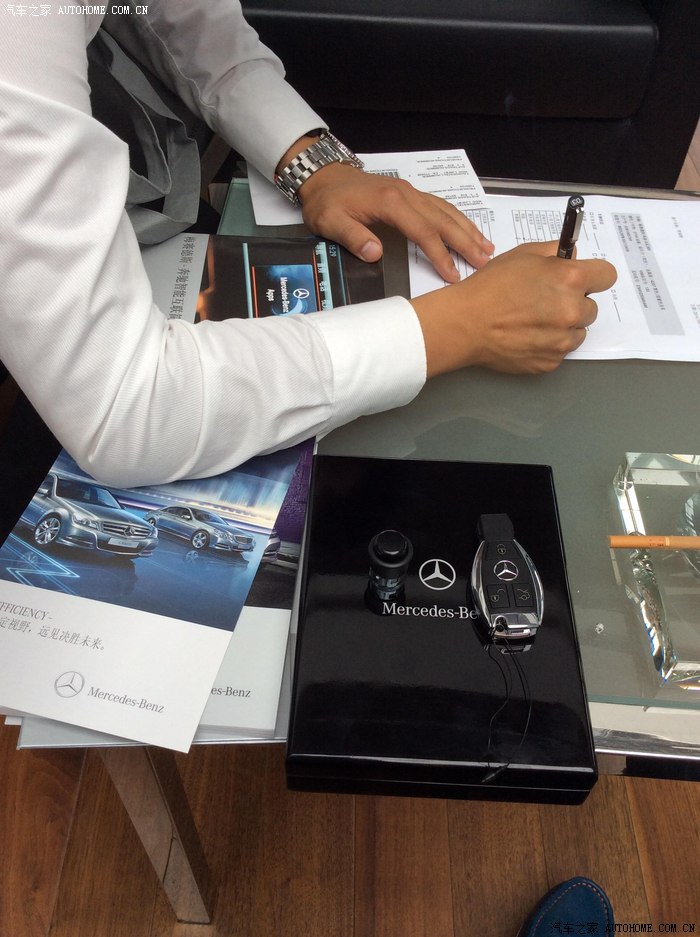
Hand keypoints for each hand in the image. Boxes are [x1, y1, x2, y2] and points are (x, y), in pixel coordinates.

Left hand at [297, 162, 493, 280]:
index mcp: (391, 203)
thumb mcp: (331, 222)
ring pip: (446, 211)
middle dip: (466, 242)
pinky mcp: (411, 194)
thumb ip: (353, 238)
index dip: (440, 255)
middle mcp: (407, 194)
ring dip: (468, 230)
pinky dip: (458, 219)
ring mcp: (411, 192)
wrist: (324, 176)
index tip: (452, 275)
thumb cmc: (327, 202)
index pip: (423, 232)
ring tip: (487, 248)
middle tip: (484, 262)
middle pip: (443, 220)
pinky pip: (440, 206)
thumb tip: (376, 254)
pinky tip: (468, 230)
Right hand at [410, 241, 616, 375]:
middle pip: (591, 307)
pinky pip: (560, 351)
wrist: (465, 323)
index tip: (583, 280)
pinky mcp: (551, 362)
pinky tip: (526, 336)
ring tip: (534, 321)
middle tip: (546, 302)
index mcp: (571, 279)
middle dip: (574, 303)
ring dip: (563, 326)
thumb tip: (572, 257)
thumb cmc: (490, 287)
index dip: (594, 276)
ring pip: (577, 332)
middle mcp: (573, 311)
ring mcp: (563, 340)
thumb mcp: (523, 254)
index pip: (607, 276)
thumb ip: (555, 252)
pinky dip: (548, 345)